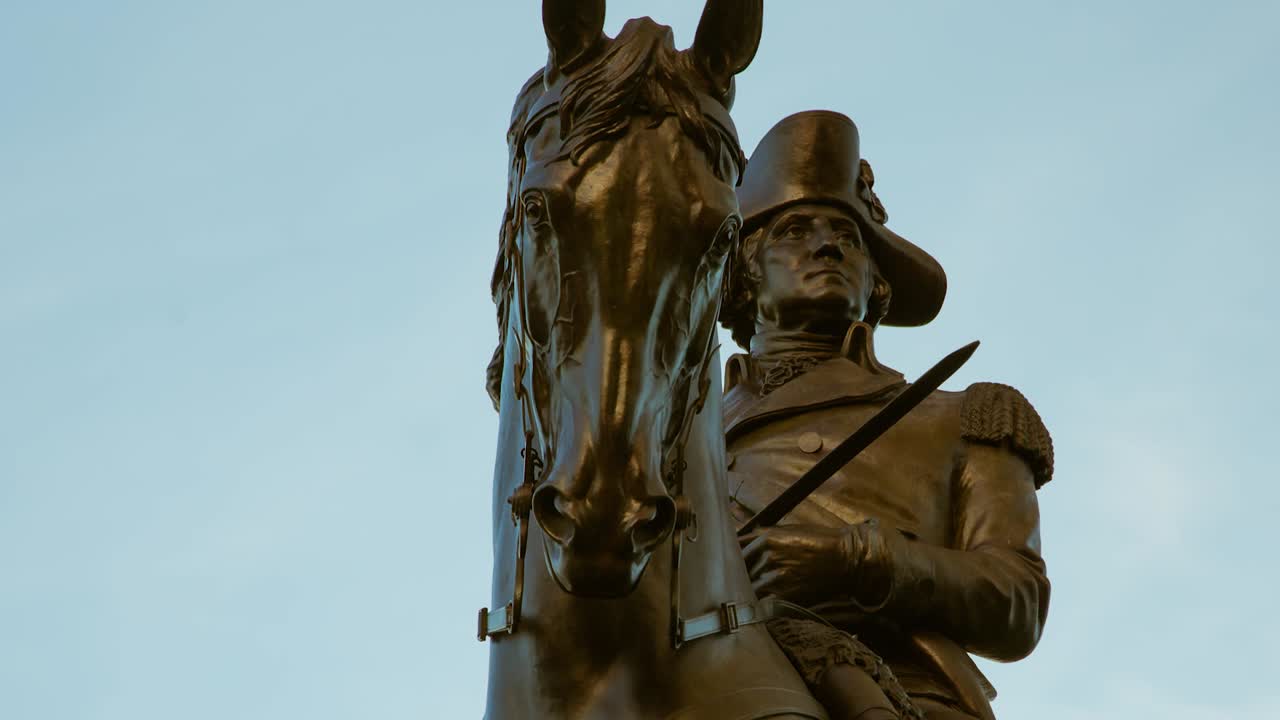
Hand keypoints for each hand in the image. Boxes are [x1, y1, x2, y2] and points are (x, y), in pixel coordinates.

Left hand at [739, 524, 855, 604]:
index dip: (729, 558)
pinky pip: (763, 601)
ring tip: (746, 595)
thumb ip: (765, 534)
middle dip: (737, 575)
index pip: (735, 549)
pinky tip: (762, 603)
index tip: (726, 564)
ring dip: (748, 591)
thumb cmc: (819, 541)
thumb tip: (743, 539)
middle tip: (731, 583)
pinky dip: (761, 603)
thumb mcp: (789, 530)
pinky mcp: (785, 594)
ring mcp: (775, 576)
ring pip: (749, 587)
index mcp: (766, 537)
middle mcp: (767, 555)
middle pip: (739, 569)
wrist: (845, 558)